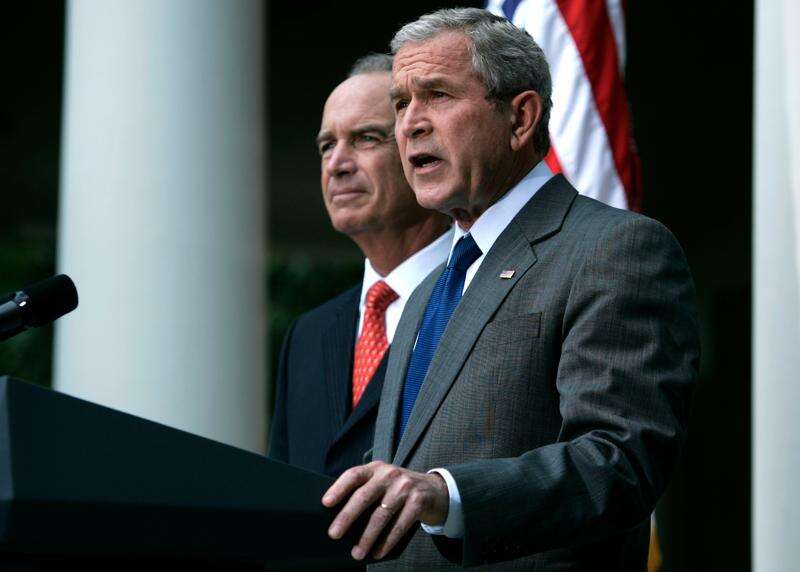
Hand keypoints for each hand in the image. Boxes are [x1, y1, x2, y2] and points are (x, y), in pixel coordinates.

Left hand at [321, 461, 448, 560]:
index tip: (326, 503)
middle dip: (347, 517)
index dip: (338, 488)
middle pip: (364, 496)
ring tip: (357, 553)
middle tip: (334, 534)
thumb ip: (366, 490)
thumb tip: (339, 518)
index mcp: (376, 469)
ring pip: (381, 515)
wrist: (435, 490)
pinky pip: (400, 525)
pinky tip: (378, 552)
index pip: (353, 475)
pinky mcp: (418, 501)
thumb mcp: (383, 482)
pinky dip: (387, 541)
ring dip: (367, 537)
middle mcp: (389, 474)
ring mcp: (405, 486)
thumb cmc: (399, 489)